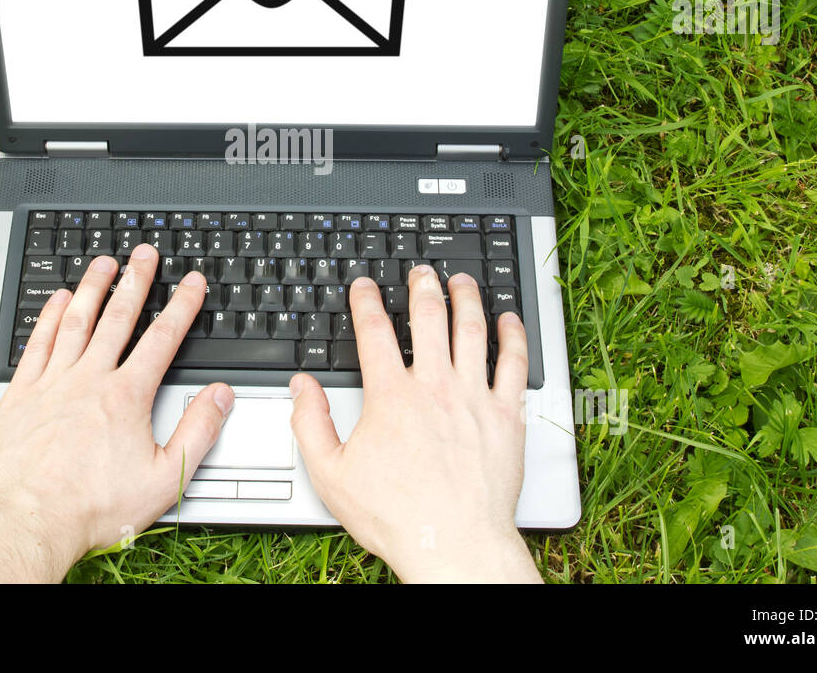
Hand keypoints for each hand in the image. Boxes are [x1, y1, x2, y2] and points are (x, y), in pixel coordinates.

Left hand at [0, 245, 231, 582]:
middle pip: (118, 318)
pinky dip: (49, 317)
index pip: (162, 339)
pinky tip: (58, 300)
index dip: (182, 306)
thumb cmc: (94, 508)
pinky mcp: (22, 396)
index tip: (192, 283)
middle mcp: (89, 380)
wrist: (32, 523)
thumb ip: (198, 432)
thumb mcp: (166, 479)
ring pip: (76, 321)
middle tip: (145, 254)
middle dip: (136, 282)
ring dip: (92, 288)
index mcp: (126, 397)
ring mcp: (52, 384)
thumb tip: (219, 396)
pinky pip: (38, 344)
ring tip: (104, 262)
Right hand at [289, 265, 539, 582]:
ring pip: (473, 330)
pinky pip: (514, 364)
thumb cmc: (396, 516)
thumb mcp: (331, 474)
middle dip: (422, 286)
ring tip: (462, 281)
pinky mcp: (507, 416)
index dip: (366, 300)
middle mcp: (435, 387)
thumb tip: (301, 387)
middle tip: (420, 272)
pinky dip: (513, 336)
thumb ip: (309, 424)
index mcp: (391, 396)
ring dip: (466, 298)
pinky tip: (509, 321)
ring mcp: (474, 398)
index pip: (373, 331)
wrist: (453, 545)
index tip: (365, 286)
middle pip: (429, 317)